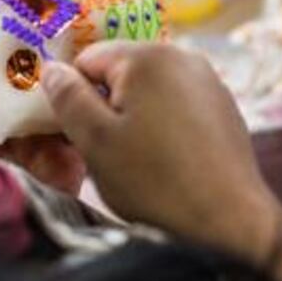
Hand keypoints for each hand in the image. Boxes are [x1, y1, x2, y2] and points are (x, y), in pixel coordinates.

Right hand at [41, 41, 276, 262]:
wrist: (230, 223)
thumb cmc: (155, 182)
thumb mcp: (95, 141)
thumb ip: (67, 98)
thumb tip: (51, 69)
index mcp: (147, 57)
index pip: (87, 59)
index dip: (73, 95)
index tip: (74, 132)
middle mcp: (182, 57)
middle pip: (119, 73)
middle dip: (104, 106)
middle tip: (103, 151)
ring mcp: (208, 81)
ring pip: (148, 91)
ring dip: (132, 117)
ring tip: (136, 161)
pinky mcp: (223, 107)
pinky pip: (175, 105)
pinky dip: (161, 126)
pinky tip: (166, 162)